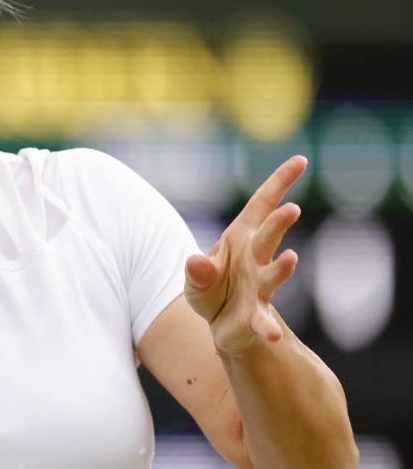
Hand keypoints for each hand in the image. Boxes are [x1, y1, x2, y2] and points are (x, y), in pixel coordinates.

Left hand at [184, 155, 305, 356]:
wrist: (220, 323)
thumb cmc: (212, 287)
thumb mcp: (196, 277)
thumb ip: (197, 270)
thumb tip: (195, 262)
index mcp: (242, 238)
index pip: (263, 204)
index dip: (280, 182)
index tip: (301, 160)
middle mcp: (255, 259)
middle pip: (268, 237)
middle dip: (278, 224)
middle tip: (291, 208)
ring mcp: (259, 287)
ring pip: (272, 273)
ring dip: (280, 267)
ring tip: (290, 258)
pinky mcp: (255, 316)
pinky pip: (262, 321)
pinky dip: (266, 327)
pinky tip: (272, 334)